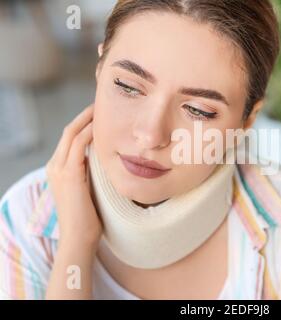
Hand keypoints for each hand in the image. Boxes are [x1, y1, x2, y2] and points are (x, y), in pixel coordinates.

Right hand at [46, 104, 101, 245]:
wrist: (79, 238)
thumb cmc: (89, 217)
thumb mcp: (89, 188)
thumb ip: (92, 172)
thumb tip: (109, 160)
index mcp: (58, 168)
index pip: (70, 137)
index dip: (85, 123)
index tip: (102, 113)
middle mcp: (55, 165)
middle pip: (70, 130)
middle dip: (87, 114)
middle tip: (104, 103)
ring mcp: (59, 169)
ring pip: (72, 133)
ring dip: (89, 118)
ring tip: (105, 108)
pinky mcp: (69, 174)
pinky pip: (79, 144)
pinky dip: (90, 132)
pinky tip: (104, 125)